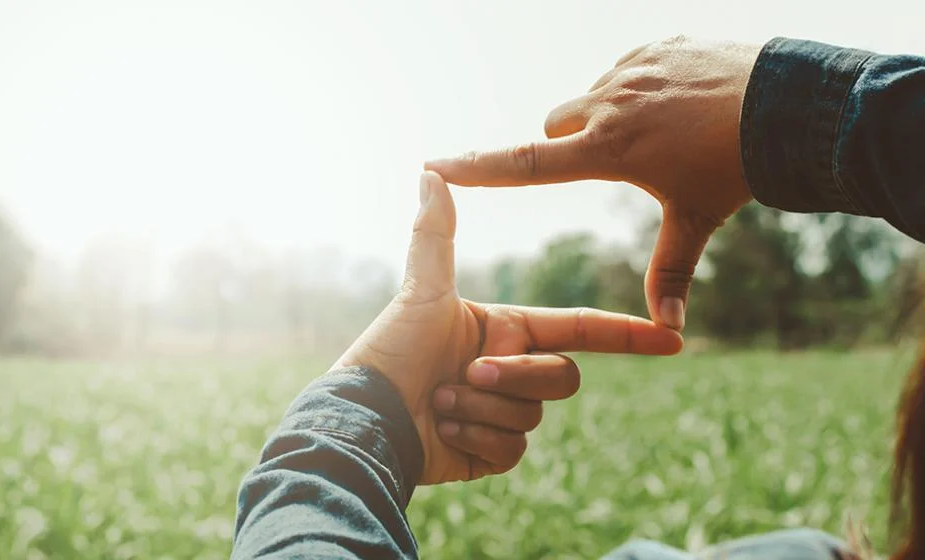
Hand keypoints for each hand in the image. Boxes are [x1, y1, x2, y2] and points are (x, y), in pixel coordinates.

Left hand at [333, 171, 682, 484]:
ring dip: (482, 408)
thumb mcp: (420, 292)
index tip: (672, 339)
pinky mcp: (491, 452)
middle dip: (518, 375)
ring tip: (439, 402)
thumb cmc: (390, 351)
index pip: (579, 328)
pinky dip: (476, 440)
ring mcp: (503, 412)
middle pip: (562, 376)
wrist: (365, 420)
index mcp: (505, 329)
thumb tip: (429, 170)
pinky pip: (513, 449)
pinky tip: (442, 431)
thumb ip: (435, 234)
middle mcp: (509, 368)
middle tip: (468, 374)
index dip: (626, 334)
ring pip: (533, 415)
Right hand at [425, 36, 763, 330]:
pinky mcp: (656, 45)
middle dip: (568, 142)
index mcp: (607, 147)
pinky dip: (639, 88)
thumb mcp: (696, 219)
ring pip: (592, 95)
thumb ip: (672, 273)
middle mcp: (608, 102)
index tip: (435, 163)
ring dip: (607, 114)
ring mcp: (632, 68)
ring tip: (660, 131)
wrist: (787, 102)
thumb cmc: (735, 166)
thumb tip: (669, 332)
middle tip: (613, 158)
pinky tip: (679, 103)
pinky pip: (627, 68)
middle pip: (556, 123)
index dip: (477, 167)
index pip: (527, 161)